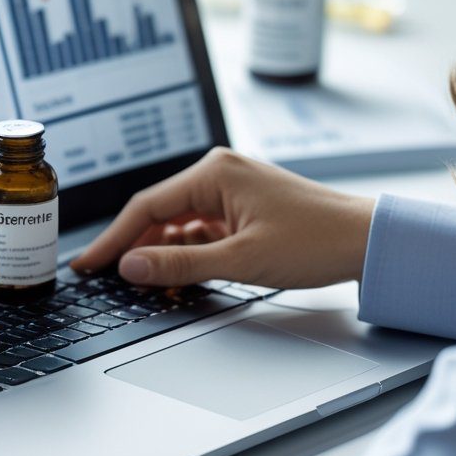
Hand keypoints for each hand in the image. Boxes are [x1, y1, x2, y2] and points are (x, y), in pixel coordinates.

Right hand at [69, 147, 374, 288]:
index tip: (88, 264)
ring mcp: (231, 191)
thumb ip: (180, 265)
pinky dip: (187, 252)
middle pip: (159, 213)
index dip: (113, 239)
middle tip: (103, 276)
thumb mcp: (240, 260)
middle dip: (134, 247)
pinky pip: (200, 230)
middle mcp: (219, 174)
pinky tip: (174, 274)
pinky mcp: (242, 209)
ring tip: (139, 283)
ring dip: (161, 253)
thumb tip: (131, 268)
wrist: (366, 241)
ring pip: (179, 224)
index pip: (146, 207)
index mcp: (214, 173)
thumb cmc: (314, 240)